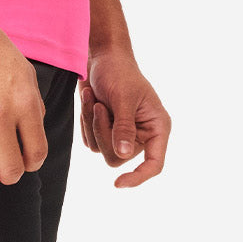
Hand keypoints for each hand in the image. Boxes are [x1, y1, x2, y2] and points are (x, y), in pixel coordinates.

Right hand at [0, 14, 47, 185]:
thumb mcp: (24, 72)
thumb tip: (33, 137)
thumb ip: (33, 105)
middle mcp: (0, 114)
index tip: (25, 162)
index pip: (37, 153)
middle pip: (11, 169)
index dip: (32, 164)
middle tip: (4, 169)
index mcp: (25, 102)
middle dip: (10, 175)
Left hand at [80, 50, 170, 187]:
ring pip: (101, 150)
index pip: (154, 164)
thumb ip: (124, 127)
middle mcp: (142, 135)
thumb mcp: (123, 97)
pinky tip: (91, 101)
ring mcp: (122, 136)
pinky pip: (90, 142)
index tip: (118, 183)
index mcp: (157, 127)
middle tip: (99, 107)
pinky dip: (86, 122)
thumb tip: (124, 154)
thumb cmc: (119, 71)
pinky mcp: (105, 133)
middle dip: (103, 134)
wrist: (102, 57)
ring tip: (94, 99)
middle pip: (118, 159)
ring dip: (92, 124)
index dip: (139, 177)